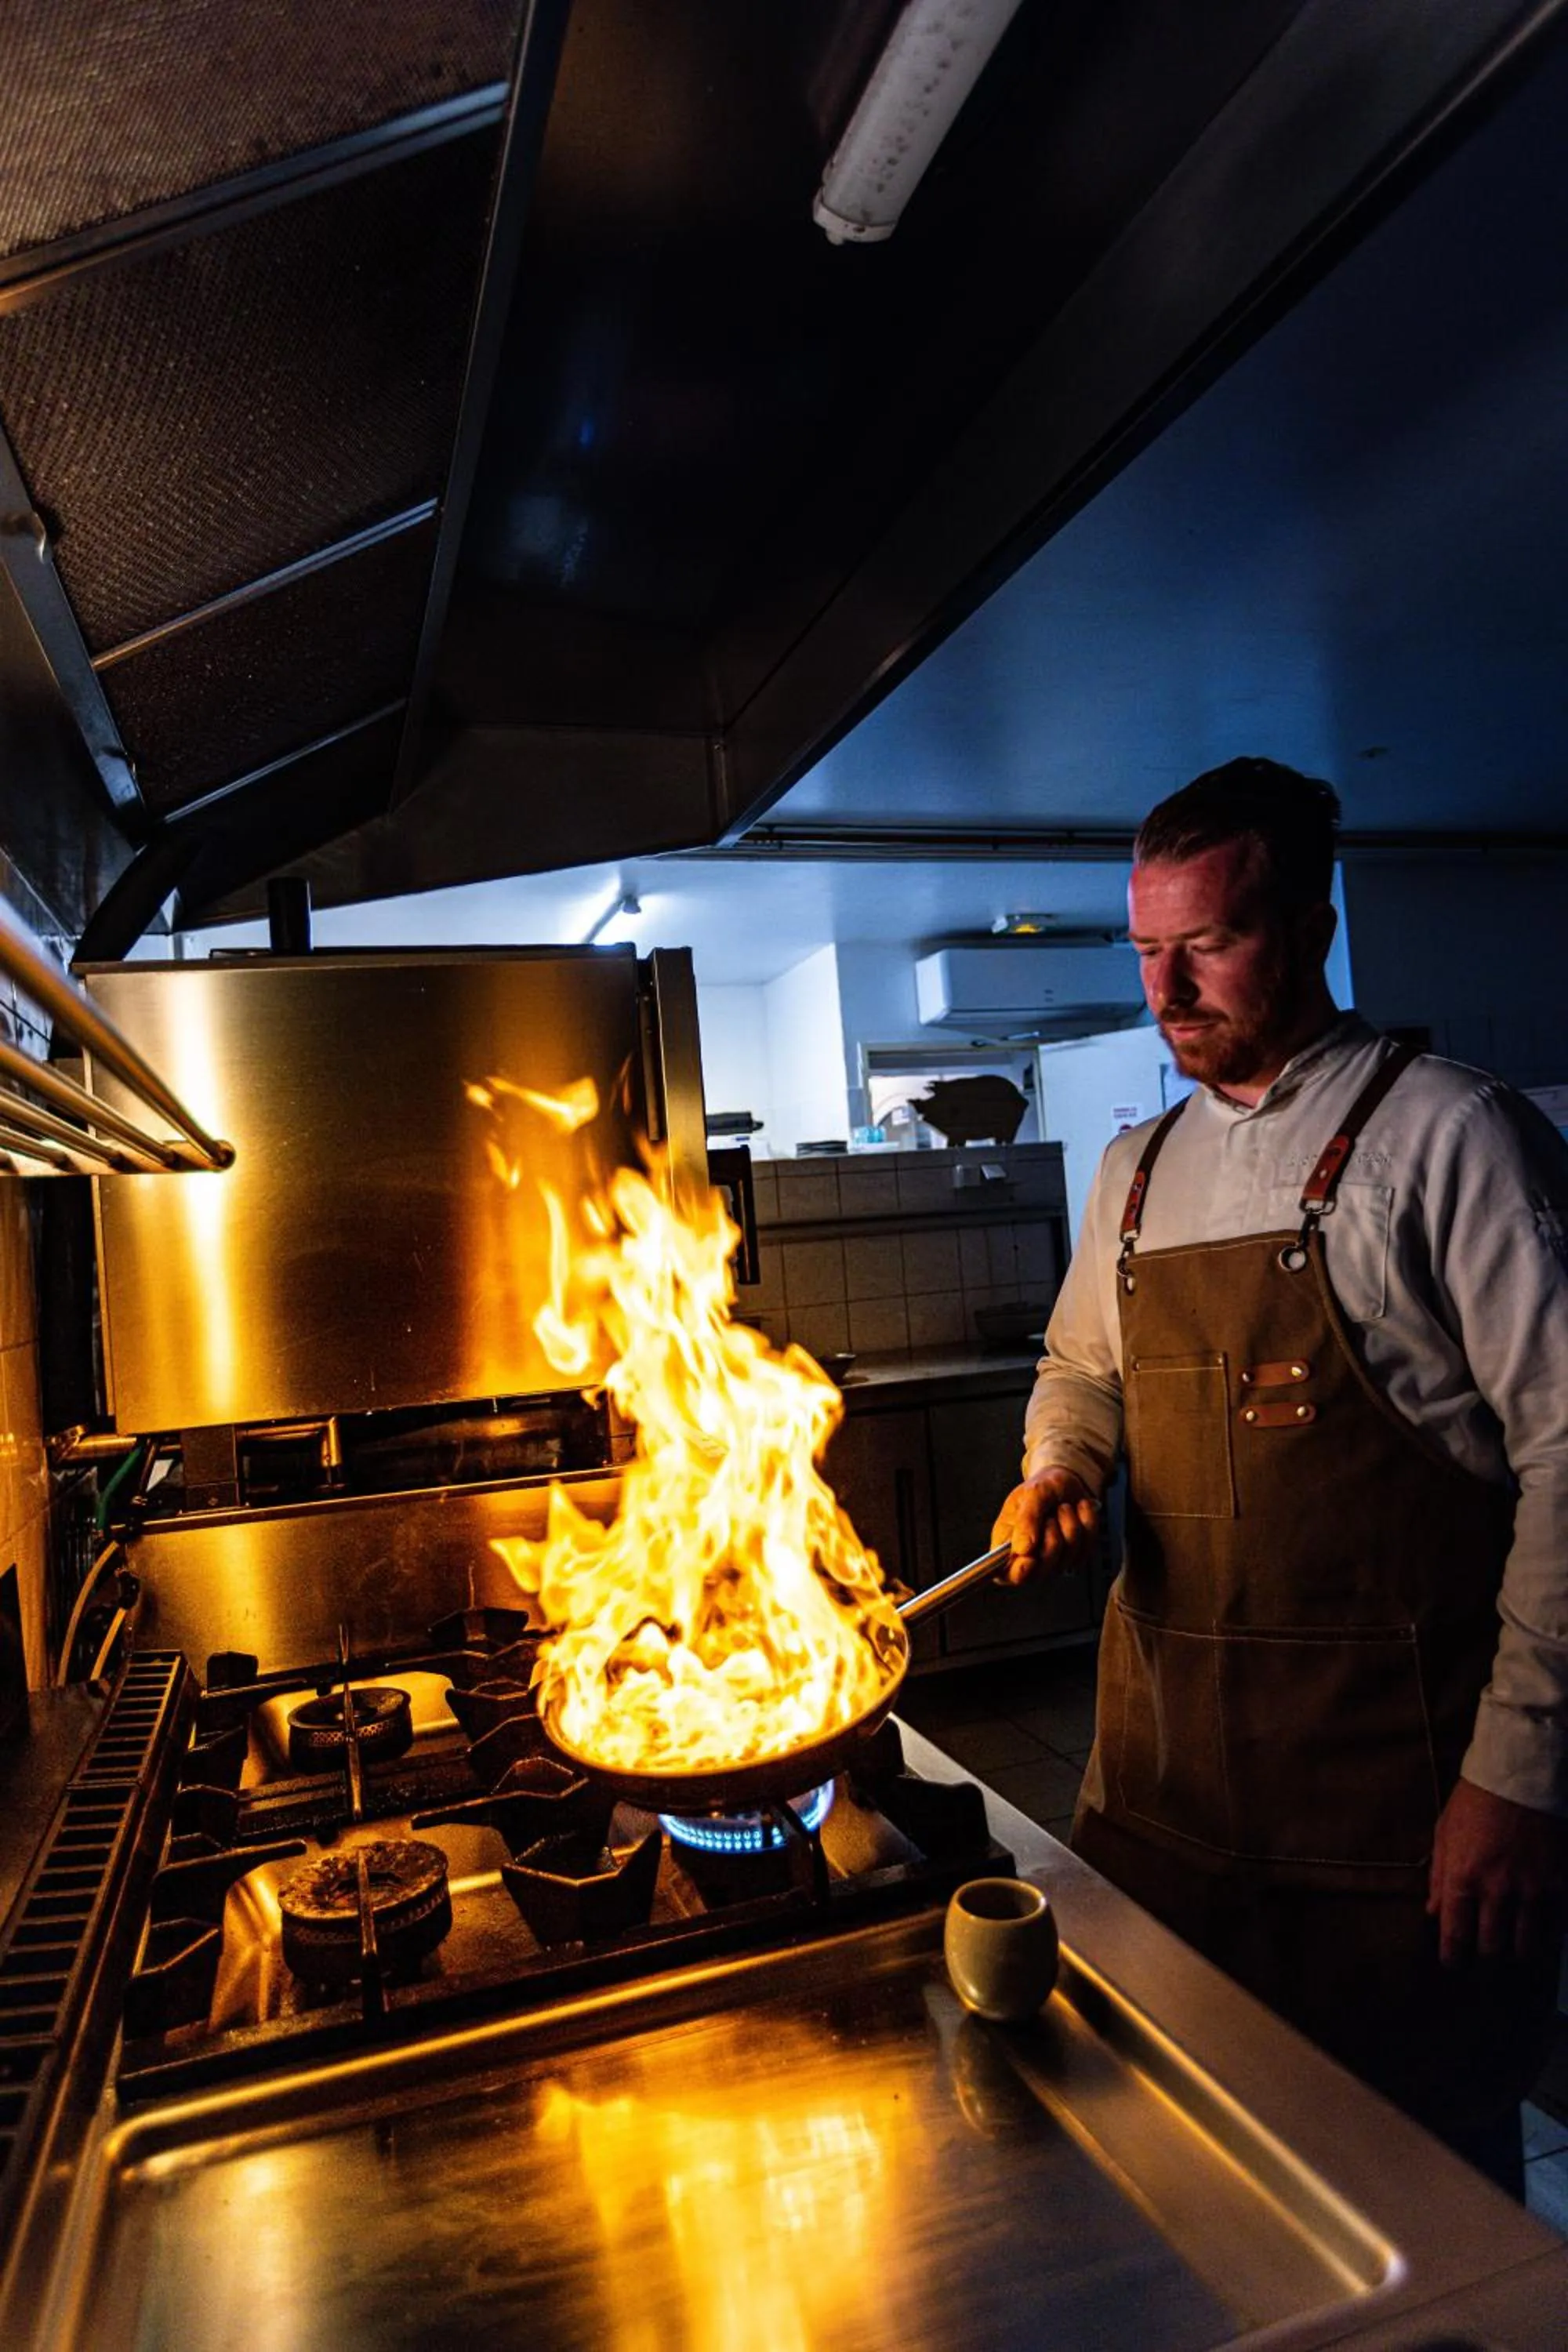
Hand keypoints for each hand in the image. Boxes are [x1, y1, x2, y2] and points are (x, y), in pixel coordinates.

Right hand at [991, 1467, 1098, 1585]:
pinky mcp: (1078, 1554)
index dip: (1018, 1573)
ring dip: (1069, 1524)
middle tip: (1049, 1517)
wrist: (1066, 1482)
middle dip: (1051, 1538)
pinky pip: (1088, 1545)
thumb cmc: (1043, 1487)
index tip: (1029, 1560)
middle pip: (1042, 1570)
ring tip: (1062, 1509)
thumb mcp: (1031, 1493)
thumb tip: (1022, 1549)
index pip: (1007, 1574)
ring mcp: (1055, 1559)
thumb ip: (1026, 1520)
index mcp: (1008, 1544)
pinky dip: (1086, 1522)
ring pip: (1069, 1556)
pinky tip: (1077, 1511)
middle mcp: (1031, 1557)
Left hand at [1427, 1776, 1567, 1966]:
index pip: (1455, 1936)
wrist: (1522, 1773)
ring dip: (1519, 1952)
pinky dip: (1549, 1935)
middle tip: (1486, 1953)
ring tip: (1515, 1947)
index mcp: (1463, 1877)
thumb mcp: (1445, 1832)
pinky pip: (1557, 1929)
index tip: (1454, 1963)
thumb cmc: (1476, 1800)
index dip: (1453, 1958)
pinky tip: (1543, 1930)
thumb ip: (1438, 1876)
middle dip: (1486, 1957)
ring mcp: (1533, 1890)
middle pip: (1492, 1949)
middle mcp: (1497, 1891)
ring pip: (1527, 1947)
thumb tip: (1433, 1912)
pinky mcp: (1560, 1885)